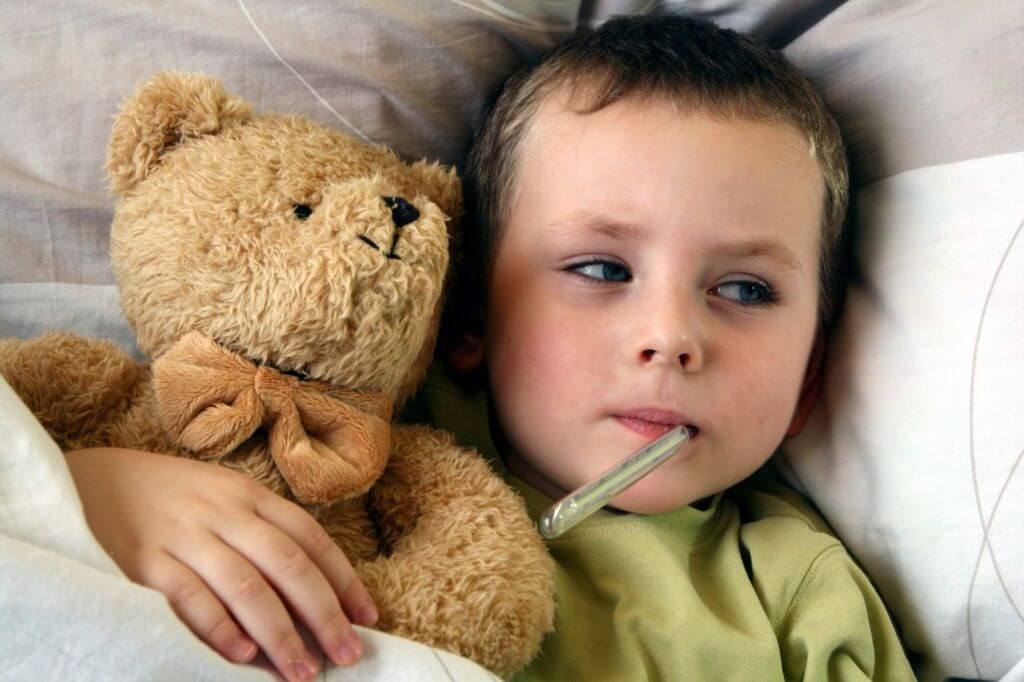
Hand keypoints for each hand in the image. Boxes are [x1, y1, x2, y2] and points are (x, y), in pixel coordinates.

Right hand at [65, 447, 377, 681]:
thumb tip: (314, 589)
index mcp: (249, 495)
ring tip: (302, 671)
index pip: (310, 538)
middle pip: (288, 564)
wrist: (90, 483)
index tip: (368, 617)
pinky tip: (243, 655)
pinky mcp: (144, 563)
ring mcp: (184, 536)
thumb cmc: (171, 499)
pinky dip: (220, 628)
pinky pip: (190, 598)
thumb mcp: (223, 498)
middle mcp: (223, 512)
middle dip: (324, 614)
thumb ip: (263, 533)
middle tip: (347, 654)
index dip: (343, 579)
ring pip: (246, 585)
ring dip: (281, 634)